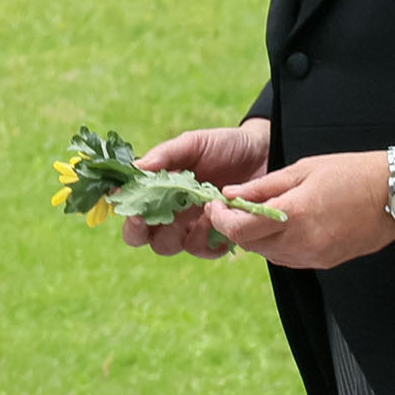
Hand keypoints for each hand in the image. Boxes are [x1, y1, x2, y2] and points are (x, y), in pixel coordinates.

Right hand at [121, 121, 270, 258]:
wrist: (265, 152)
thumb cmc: (226, 146)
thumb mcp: (194, 143)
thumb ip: (166, 154)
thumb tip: (136, 167)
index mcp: (162, 193)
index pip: (133, 216)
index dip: (129, 219)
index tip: (134, 210)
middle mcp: (174, 214)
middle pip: (148, 239)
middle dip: (148, 232)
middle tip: (161, 215)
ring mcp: (196, 227)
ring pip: (173, 246)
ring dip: (181, 232)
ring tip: (201, 209)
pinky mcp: (220, 236)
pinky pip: (205, 251)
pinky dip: (208, 240)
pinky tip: (218, 220)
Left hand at [200, 150, 394, 271]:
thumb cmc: (352, 173)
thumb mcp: (304, 169)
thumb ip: (264, 186)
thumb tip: (231, 194)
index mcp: (295, 214)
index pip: (241, 229)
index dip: (221, 219)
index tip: (216, 206)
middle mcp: (302, 242)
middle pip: (251, 245)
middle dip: (237, 227)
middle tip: (235, 207)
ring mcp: (314, 256)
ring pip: (268, 255)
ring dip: (258, 237)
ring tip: (263, 213)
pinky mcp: (325, 262)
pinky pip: (289, 259)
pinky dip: (279, 245)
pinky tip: (286, 226)